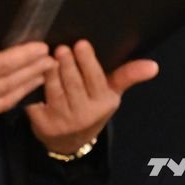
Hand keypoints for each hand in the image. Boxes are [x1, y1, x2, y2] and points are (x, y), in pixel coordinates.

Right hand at [0, 8, 54, 132]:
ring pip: (7, 100)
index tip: (42, 48)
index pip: (3, 63)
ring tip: (43, 77)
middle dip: (33, 71)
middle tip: (52, 61)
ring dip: (26, 88)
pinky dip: (9, 101)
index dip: (24, 56)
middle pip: (11, 82)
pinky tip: (15, 95)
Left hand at [26, 40, 157, 154]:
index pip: (96, 80)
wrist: (70, 140)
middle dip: (67, 65)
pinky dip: (33, 85)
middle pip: (73, 85)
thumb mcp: (111, 93)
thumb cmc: (92, 106)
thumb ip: (127, 76)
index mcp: (103, 104)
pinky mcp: (42, 123)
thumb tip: (154, 65)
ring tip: (47, 56)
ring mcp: (62, 120)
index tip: (81, 43)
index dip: (87, 62)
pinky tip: (31, 71)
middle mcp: (84, 114)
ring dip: (50, 73)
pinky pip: (36, 100)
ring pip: (54, 91)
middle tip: (62, 47)